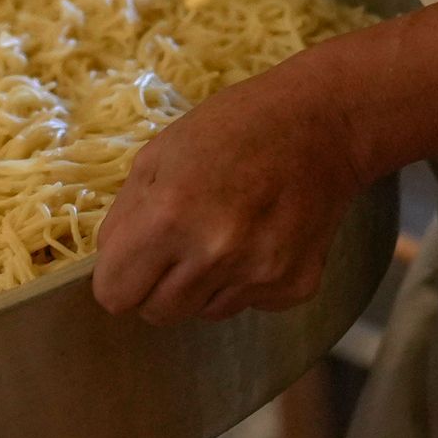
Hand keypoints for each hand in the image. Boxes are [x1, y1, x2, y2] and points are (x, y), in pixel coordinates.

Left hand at [91, 59, 363, 324]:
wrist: (324, 123)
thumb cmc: (235, 126)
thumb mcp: (160, 152)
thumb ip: (127, 215)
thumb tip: (113, 263)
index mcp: (169, 216)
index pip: (115, 295)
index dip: (119, 276)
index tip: (132, 259)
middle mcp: (213, 254)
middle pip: (156, 314)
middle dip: (157, 285)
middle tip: (177, 244)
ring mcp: (258, 274)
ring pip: (202, 313)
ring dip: (202, 284)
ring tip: (225, 232)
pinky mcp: (293, 285)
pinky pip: (248, 304)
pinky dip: (246, 281)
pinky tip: (260, 237)